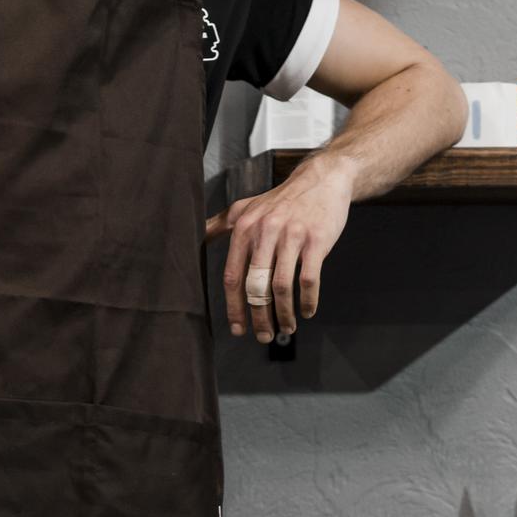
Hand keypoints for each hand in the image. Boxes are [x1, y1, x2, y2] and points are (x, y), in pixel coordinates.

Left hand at [204, 158, 353, 342]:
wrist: (322, 179)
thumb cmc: (281, 200)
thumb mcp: (246, 208)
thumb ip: (220, 225)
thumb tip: (195, 238)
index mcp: (244, 229)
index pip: (233, 276)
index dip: (233, 307)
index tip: (237, 329)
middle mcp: (265, 232)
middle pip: (256, 287)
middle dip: (258, 318)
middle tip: (262, 336)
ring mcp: (291, 236)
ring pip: (281, 287)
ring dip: (283, 314)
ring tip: (287, 328)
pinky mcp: (317, 240)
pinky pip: (308, 279)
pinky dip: (308, 301)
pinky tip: (307, 311)